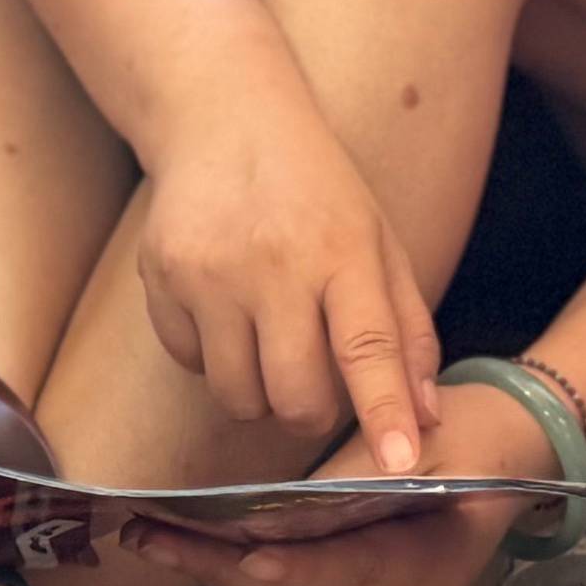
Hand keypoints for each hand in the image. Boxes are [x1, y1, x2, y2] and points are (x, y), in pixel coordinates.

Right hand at [126, 86, 443, 471]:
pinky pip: (190, 365)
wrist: (223, 121)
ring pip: (238, 396)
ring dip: (260, 390)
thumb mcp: (379, 243)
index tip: (401, 464)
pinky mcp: (159, 280)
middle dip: (312, 411)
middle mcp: (272, 264)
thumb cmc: (317, 192)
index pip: (368, 348)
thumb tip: (426, 419)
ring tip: (267, 335)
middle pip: (295, 396)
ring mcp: (207, 274)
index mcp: (341, 250)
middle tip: (315, 378)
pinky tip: (224, 305)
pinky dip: (214, 356)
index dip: (385, 412)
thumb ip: (407, 332)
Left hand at [129, 383, 544, 585]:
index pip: (353, 572)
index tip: (246, 558)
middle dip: (222, 570)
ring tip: (154, 539)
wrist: (506, 446)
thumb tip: (274, 510)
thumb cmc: (466, 434)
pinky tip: (198, 546)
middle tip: (151, 540)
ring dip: (221, 572)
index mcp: (430, 571)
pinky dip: (245, 572)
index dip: (297, 566)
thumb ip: (350, 484)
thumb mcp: (418, 443)